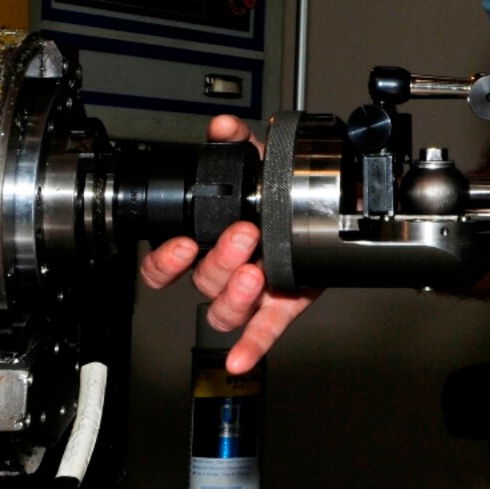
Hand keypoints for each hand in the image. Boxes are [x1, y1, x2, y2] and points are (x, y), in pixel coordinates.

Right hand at [137, 114, 320, 372]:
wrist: (324, 212)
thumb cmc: (279, 195)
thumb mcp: (259, 165)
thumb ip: (238, 144)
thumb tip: (223, 128)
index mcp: (210, 240)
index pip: (166, 265)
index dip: (166, 262)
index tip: (183, 244)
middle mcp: (225, 270)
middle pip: (203, 282)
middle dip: (221, 260)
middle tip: (244, 236)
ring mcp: (253, 291)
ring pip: (225, 310)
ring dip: (235, 296)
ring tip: (256, 274)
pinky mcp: (283, 303)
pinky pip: (264, 329)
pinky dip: (252, 345)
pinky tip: (241, 360)